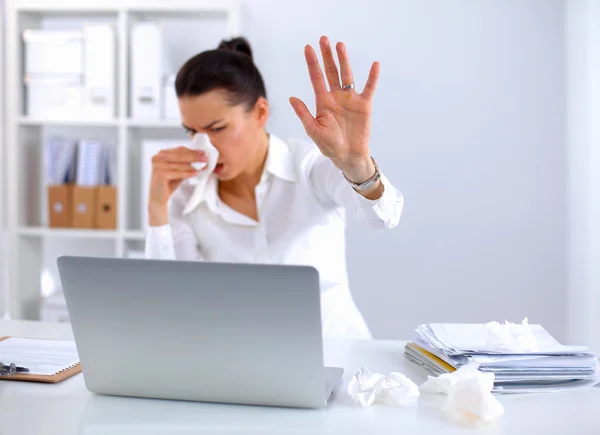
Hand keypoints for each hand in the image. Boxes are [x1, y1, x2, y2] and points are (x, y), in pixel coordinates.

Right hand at [148, 147, 204, 224]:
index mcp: (161, 154)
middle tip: (205, 158)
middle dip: (194, 156)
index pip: (179, 149)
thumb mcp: (178, 170)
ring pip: (180, 164)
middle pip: (180, 155)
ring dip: (193, 165)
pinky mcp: (160, 174)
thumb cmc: (168, 183)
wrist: (158, 198)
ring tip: (203, 166)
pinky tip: (196, 173)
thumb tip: (200, 157)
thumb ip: (185, 163)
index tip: (203, 152)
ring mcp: (157, 165)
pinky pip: (178, 173)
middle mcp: (157, 157)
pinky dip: (188, 173)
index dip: (192, 151)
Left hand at [289, 36, 379, 182]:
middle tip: (324, 39)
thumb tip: (291, 98)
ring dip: (344, 61)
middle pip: (331, 72)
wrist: (348, 156)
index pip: (316, 78)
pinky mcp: (364, 105)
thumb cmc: (330, 145)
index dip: (312, 63)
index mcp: (322, 102)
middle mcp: (336, 97)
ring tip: (340, 46)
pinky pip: (369, 88)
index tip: (307, 48)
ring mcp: (350, 99)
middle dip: (327, 56)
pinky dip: (372, 77)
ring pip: (347, 75)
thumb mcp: (314, 130)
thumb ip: (304, 114)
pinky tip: (374, 65)